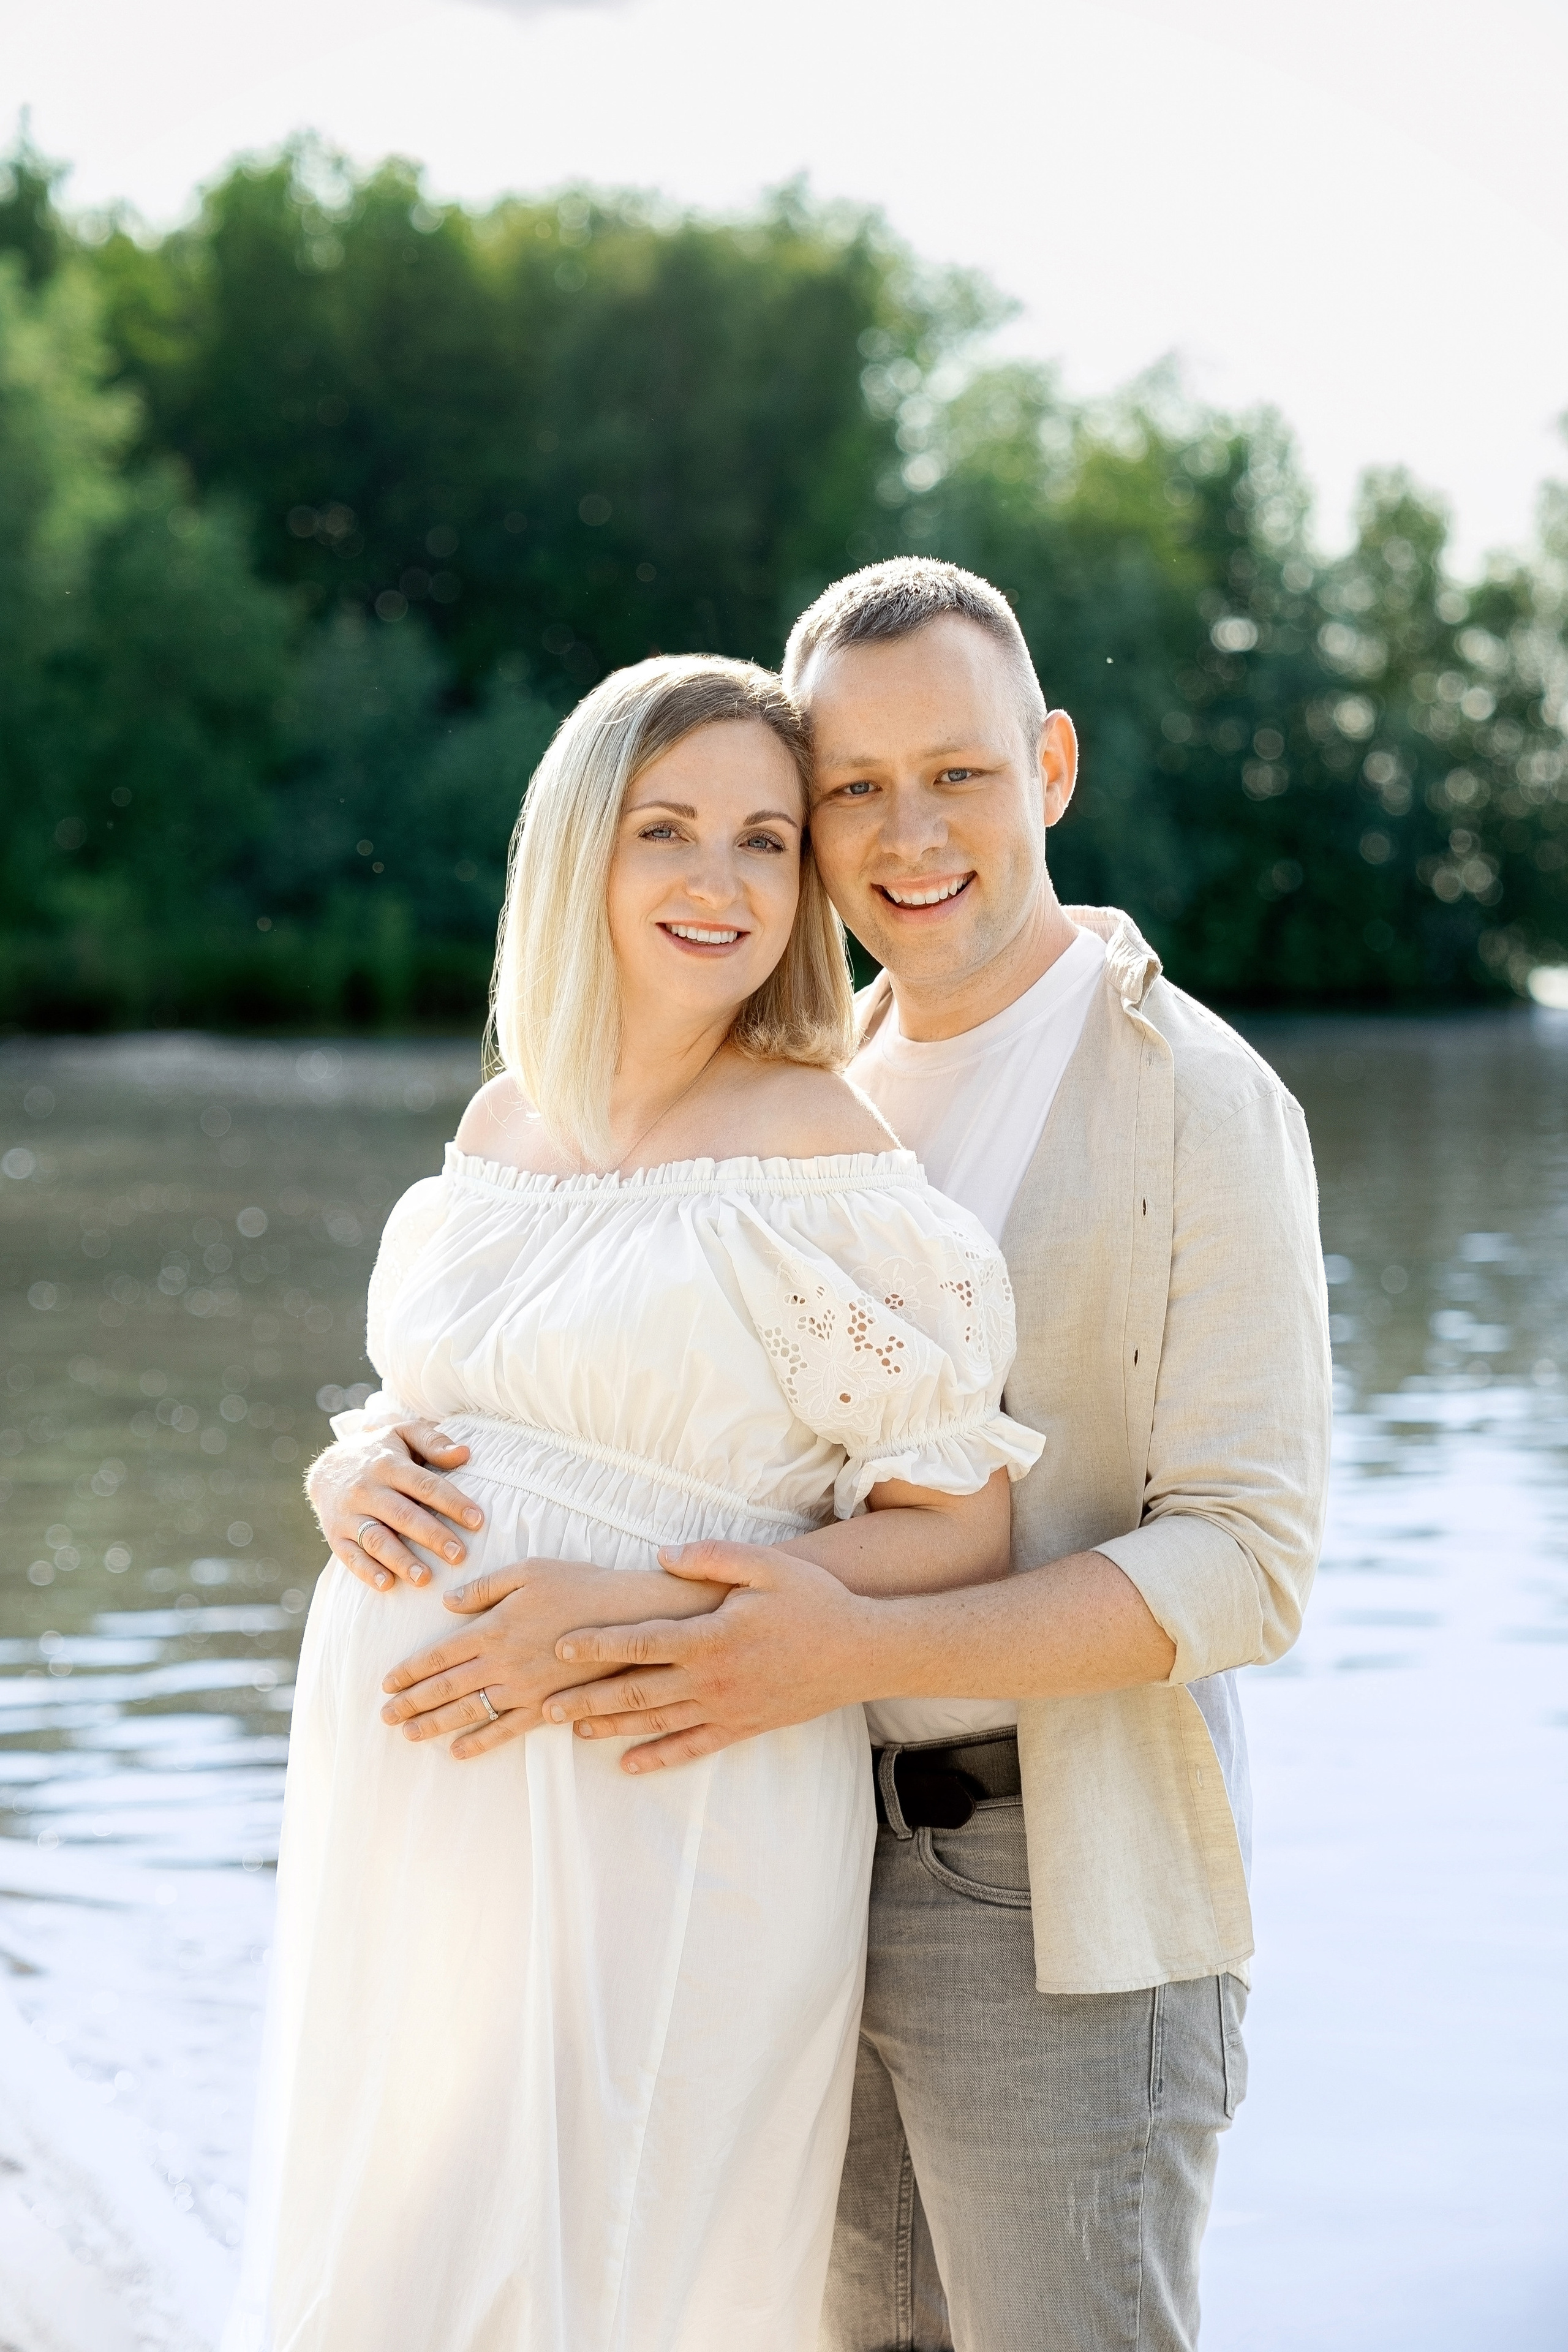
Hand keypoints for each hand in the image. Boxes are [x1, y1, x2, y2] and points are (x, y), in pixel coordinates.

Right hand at [306, 1419, 482, 1591]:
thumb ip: (433, 1441)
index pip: (425, 1485)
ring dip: (400, 1560)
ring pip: (376, 1539)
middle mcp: (367, 1490)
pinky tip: (388, 1584)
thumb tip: (464, 1453)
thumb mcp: (403, 1434)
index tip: (477, 1520)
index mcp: (389, 1465)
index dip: (452, 1503)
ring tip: (425, 1578)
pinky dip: (367, 1571)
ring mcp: (349, 1514)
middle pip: (403, 1515)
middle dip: (432, 1536)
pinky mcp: (335, 1535)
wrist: (328, 1468)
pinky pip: (350, 1555)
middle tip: (458, 1555)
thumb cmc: (380, 1453)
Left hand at [380, 1558, 638, 1758]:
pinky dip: (480, 1742)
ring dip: (435, 1725)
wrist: (628, 1617)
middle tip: (385, 1716)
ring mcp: (524, 1688)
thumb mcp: (528, 1571)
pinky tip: (459, 1751)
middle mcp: (502, 1663)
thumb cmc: (578, 1585)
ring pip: (468, 1711)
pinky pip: (506, 1729)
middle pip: (446, 1686)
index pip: (439, 1654)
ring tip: (409, 1735)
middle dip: (412, 1702)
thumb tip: (447, 1603)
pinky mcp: (547, 1705)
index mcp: (494, 1628)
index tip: (386, 1683)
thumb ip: (483, 1587)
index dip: (410, 1670)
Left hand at [545, 1542, 872, 1770]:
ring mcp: (726, 1709)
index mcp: (710, 1637)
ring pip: (655, 1724)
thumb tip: (662, 1555)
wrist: (862, 1652)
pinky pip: (692, 1748)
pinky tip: (629, 1766)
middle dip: (586, 1698)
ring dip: (610, 1728)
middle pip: (635, 1692)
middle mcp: (711, 1679)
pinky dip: (657, 1758)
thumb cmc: (814, 1602)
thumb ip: (711, 1558)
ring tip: (572, 1731)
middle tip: (542, 1705)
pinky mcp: (743, 1727)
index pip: (640, 1642)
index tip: (560, 1647)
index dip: (597, 1645)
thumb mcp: (765, 1565)